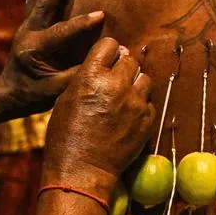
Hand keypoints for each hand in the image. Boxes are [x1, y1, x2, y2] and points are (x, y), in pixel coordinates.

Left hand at [0, 0, 106, 117]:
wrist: (8, 94)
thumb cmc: (35, 95)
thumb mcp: (57, 91)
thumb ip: (81, 74)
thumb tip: (109, 59)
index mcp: (35, 51)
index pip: (61, 34)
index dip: (81, 25)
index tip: (102, 15)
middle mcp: (28, 34)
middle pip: (45, 4)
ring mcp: (25, 26)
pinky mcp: (27, 24)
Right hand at [41, 38, 154, 193]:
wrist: (82, 170)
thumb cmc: (65, 135)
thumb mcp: (65, 99)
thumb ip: (86, 77)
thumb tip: (105, 63)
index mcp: (91, 76)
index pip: (110, 44)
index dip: (108, 51)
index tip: (107, 59)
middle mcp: (116, 85)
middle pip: (130, 59)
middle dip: (122, 67)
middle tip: (114, 80)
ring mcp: (135, 102)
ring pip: (144, 78)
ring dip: (135, 84)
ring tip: (123, 97)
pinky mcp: (147, 119)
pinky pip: (149, 101)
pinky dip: (141, 105)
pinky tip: (128, 115)